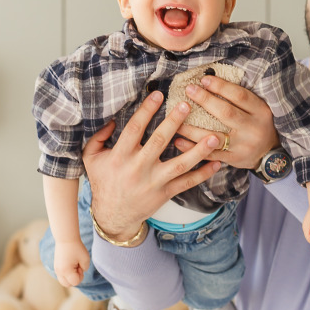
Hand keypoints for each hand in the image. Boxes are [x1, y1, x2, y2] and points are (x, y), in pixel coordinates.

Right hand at [53, 239, 90, 286]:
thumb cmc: (77, 247)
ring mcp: (56, 269)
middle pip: (68, 284)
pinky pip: (62, 275)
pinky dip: (67, 273)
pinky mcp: (56, 266)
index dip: (81, 276)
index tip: (80, 266)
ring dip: (70, 276)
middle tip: (77, 267)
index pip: (75, 282)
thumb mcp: (86, 259)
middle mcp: (59, 272)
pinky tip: (70, 263)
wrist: (66, 238)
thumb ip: (84, 269)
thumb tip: (79, 272)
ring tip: (74, 265)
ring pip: (64, 281)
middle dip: (75, 279)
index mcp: (66, 271)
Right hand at [82, 92, 222, 241]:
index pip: (135, 128)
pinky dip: (203, 174)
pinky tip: (217, 163)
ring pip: (179, 164)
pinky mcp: (165, 193)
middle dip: (174, 122)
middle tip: (187, 105)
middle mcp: (139, 168)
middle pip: (159, 141)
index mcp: (120, 156)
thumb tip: (112, 120)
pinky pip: (187, 183)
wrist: (113, 215)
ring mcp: (154, 182)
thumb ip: (98, 137)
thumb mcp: (92, 159)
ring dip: (198, 151)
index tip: (158, 94)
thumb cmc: (103, 182)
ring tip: (214, 137)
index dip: (146, 110)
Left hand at [172, 74, 278, 169]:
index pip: (240, 95)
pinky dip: (192, 148)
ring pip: (214, 136)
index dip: (221, 86)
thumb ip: (238, 97)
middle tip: (188, 90)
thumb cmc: (257, 124)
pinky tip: (178, 141)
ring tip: (175, 119)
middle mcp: (253, 129)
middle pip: (226, 113)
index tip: (203, 79)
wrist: (268, 153)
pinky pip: (210, 154)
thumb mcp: (256, 108)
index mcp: (260, 111)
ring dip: (192, 128)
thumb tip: (209, 80)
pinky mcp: (233, 159)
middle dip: (205, 100)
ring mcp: (242, 146)